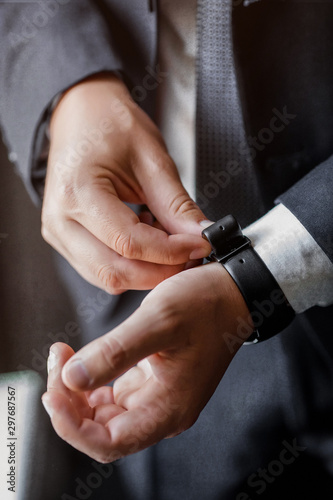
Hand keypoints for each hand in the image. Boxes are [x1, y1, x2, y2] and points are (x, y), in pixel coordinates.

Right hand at [42, 73, 209, 293]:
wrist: (80, 115)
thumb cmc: (110, 126)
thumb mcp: (152, 159)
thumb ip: (177, 205)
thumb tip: (201, 235)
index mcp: (78, 192)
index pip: (130, 243)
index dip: (172, 252)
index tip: (201, 245)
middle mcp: (60, 220)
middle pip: (116, 272)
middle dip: (161, 270)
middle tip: (191, 253)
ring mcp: (58, 233)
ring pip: (108, 278)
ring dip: (146, 271)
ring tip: (167, 242)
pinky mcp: (65, 241)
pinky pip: (101, 270)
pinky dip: (131, 265)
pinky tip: (145, 241)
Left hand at [42, 263, 252, 462]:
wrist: (230, 294)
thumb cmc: (205, 306)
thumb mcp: (159, 320)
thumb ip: (115, 352)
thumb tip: (71, 380)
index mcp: (168, 408)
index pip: (109, 442)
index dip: (73, 427)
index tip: (53, 391)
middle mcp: (162, 411)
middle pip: (101, 431)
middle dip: (70, 404)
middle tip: (57, 362)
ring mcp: (157, 397)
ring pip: (103, 414)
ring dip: (76, 392)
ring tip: (63, 357)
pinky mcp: (152, 381)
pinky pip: (112, 395)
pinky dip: (91, 381)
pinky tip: (82, 359)